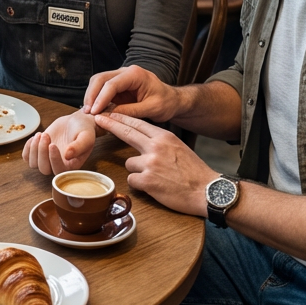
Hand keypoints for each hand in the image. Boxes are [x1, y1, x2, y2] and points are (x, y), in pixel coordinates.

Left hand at [22, 112, 98, 173]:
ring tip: (41, 134)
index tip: (52, 144)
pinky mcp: (39, 152)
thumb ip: (79, 146)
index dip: (53, 159)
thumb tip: (68, 155)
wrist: (75, 122)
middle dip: (42, 152)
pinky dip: (27, 148)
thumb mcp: (86, 137)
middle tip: (46, 135)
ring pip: (33, 164)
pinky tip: (35, 137)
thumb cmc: (84, 130)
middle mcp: (58, 165)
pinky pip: (27, 157)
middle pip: (44, 169)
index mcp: (71, 166)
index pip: (59, 170)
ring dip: (33, 149)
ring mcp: (47, 159)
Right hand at [83, 65, 181, 120]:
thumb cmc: (166, 103)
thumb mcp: (151, 109)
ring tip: (88, 113)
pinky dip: (96, 99)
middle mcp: (125, 72)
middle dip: (91, 95)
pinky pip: (101, 89)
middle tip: (87, 112)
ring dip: (91, 96)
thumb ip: (130, 111)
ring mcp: (120, 77)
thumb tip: (108, 116)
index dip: (101, 98)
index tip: (94, 112)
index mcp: (135, 74)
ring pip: (98, 82)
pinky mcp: (117, 85)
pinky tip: (94, 110)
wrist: (172, 100)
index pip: (112, 84)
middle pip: (100, 79)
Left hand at [94, 112, 214, 216]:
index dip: (121, 118)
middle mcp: (155, 147)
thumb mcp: (178, 147)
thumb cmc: (194, 171)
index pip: (137, 123)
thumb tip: (143, 138)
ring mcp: (150, 163)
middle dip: (110, 125)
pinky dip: (140, 185)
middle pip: (126, 133)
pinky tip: (155, 187)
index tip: (108, 113)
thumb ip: (160, 141)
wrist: (208, 191)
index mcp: (164, 137)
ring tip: (156, 177)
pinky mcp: (148, 181)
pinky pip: (132, 180)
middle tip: (98, 119)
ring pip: (129, 163)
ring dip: (137, 170)